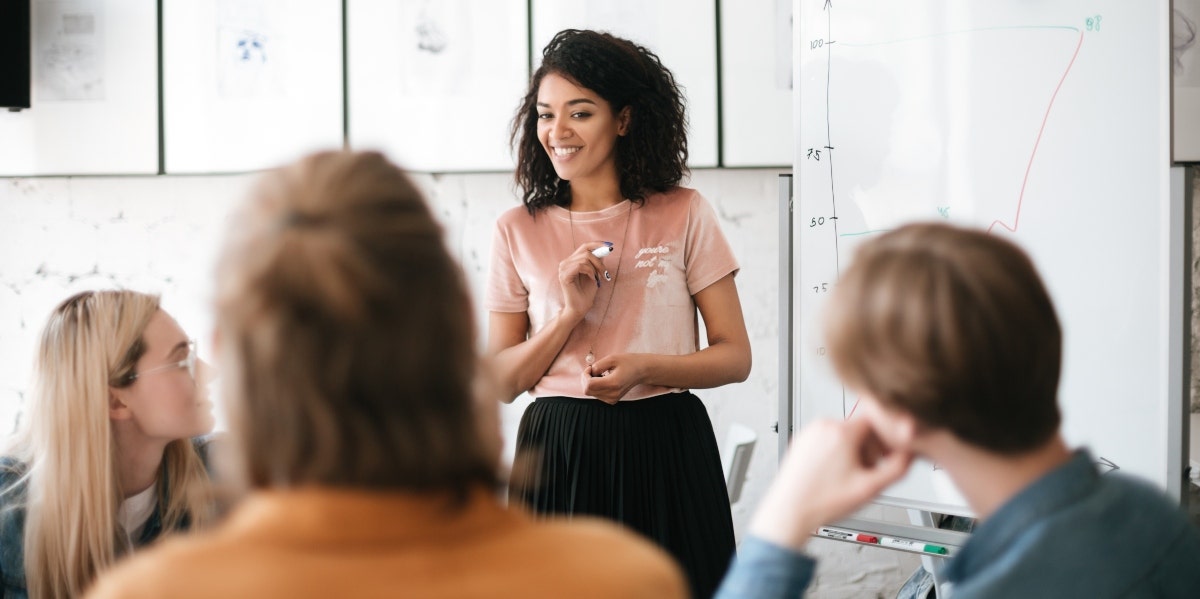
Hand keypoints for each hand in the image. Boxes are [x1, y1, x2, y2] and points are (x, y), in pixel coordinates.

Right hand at [557, 243, 609, 321]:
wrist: (580, 309)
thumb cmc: (586, 293)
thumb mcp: (595, 274)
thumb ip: (597, 262)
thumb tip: (603, 249)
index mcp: (571, 261)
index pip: (584, 246)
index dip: (597, 244)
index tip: (610, 246)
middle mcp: (565, 263)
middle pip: (585, 250)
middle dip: (599, 259)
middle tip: (606, 272)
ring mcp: (563, 268)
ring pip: (584, 258)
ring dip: (596, 268)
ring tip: (598, 279)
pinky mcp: (564, 275)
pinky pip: (581, 265)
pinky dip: (590, 272)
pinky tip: (592, 279)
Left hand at [580, 353, 643, 403]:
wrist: (641, 371)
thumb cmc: (628, 362)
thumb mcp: (612, 358)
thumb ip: (598, 365)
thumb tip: (589, 372)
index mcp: (613, 383)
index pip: (589, 385)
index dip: (585, 375)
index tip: (590, 367)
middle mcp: (612, 394)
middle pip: (588, 391)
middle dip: (586, 379)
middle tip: (593, 369)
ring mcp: (612, 399)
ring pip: (591, 393)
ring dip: (591, 383)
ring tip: (601, 374)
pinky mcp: (612, 400)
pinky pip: (596, 395)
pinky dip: (595, 387)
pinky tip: (603, 379)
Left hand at [748, 417, 912, 550]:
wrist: (789, 511)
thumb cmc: (821, 501)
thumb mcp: (870, 488)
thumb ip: (898, 468)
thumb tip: (911, 454)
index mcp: (840, 431)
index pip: (877, 420)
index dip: (888, 438)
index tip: (890, 452)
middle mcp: (823, 426)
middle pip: (860, 428)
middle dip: (871, 447)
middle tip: (872, 469)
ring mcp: (809, 433)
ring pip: (844, 433)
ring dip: (854, 450)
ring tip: (853, 474)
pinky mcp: (801, 441)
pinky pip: (827, 439)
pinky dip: (837, 452)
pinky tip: (836, 473)